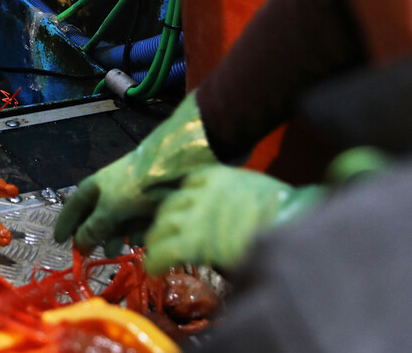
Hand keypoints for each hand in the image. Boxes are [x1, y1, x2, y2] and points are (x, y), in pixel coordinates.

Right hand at [54, 92, 217, 252]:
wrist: (174, 168)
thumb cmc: (134, 186)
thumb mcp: (109, 209)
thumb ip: (93, 227)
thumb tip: (79, 243)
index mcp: (96, 186)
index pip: (75, 206)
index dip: (67, 223)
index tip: (60, 241)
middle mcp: (112, 190)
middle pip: (97, 216)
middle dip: (93, 235)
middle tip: (90, 253)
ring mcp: (133, 196)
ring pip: (120, 220)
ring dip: (116, 236)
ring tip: (117, 251)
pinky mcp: (152, 202)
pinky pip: (139, 221)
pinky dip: (137, 231)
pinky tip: (139, 240)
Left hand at [144, 164, 324, 274]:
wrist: (292, 227)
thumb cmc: (287, 215)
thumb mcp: (259, 194)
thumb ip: (237, 202)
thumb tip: (231, 221)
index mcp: (220, 176)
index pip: (190, 183)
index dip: (182, 201)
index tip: (179, 212)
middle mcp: (202, 191)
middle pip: (171, 205)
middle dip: (165, 221)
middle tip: (162, 236)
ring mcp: (195, 215)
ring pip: (164, 225)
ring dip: (157, 240)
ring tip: (155, 252)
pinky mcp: (191, 240)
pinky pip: (165, 249)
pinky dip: (156, 260)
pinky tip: (153, 269)